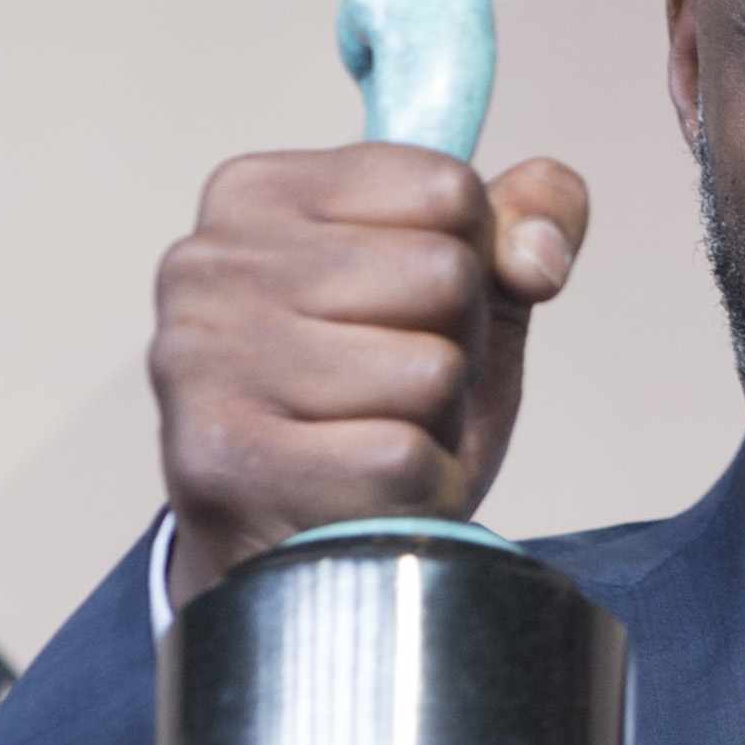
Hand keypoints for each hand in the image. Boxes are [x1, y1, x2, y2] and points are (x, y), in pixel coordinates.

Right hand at [150, 144, 588, 610]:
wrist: (302, 558)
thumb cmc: (378, 412)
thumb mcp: (466, 302)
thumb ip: (524, 228)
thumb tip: (539, 254)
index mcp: (256, 194)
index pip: (447, 186)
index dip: (469, 266)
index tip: (408, 313)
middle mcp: (209, 263)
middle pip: (444, 272)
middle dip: (453, 347)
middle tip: (391, 394)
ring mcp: (205, 359)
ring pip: (430, 368)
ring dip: (433, 424)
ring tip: (369, 440)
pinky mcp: (225, 456)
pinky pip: (401, 457)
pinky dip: (417, 490)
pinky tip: (363, 495)